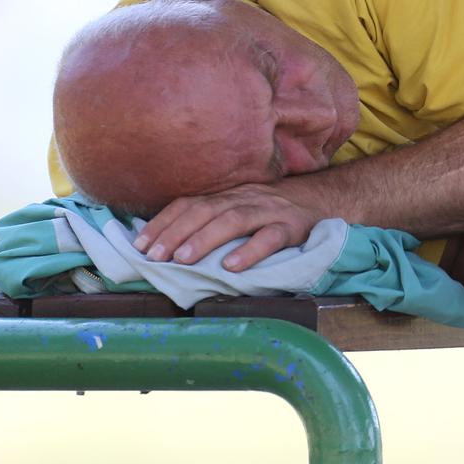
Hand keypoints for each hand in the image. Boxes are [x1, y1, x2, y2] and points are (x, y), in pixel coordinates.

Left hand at [133, 182, 322, 271]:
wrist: (323, 200)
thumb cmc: (272, 212)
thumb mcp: (240, 209)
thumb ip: (212, 220)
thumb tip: (167, 244)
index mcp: (227, 195)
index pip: (189, 204)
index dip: (163, 222)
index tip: (140, 245)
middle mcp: (244, 198)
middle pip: (205, 210)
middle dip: (176, 233)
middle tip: (154, 256)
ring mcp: (269, 211)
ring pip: (233, 220)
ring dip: (204, 239)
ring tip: (183, 260)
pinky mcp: (292, 227)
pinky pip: (270, 238)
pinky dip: (250, 251)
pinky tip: (232, 267)